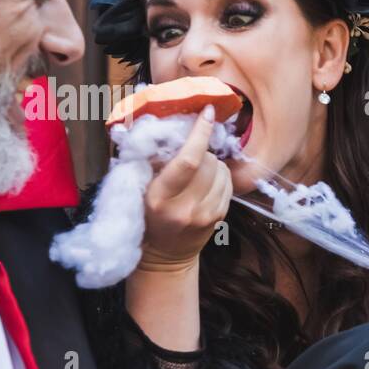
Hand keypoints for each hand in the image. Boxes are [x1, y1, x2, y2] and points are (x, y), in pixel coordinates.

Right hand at [138, 106, 232, 269]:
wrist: (164, 256)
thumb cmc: (147, 217)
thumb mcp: (140, 189)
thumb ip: (152, 161)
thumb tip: (171, 128)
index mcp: (159, 198)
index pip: (188, 160)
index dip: (199, 134)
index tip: (206, 112)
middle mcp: (184, 208)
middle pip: (207, 162)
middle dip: (202, 150)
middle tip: (191, 154)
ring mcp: (205, 215)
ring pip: (221, 171)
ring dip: (212, 163)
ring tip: (197, 171)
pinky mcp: (219, 218)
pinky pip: (228, 184)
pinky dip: (220, 176)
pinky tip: (206, 182)